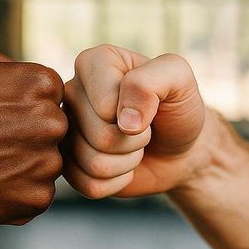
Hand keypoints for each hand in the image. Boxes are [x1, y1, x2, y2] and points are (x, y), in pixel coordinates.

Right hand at [0, 42, 66, 224]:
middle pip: (53, 129)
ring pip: (46, 162)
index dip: (22, 104)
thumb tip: (29, 74)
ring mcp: (47, 164)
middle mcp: (53, 122)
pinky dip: (17, 191)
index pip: (51, 95)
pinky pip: (37, 193)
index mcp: (42, 83)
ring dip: (24, 164)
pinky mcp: (37, 200)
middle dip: (28, 134)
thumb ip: (11, 62)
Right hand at [62, 44, 205, 198]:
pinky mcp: (69, 164)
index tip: (150, 103)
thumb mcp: (179, 79)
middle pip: (100, 136)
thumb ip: (151, 81)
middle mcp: (71, 93)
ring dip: (128, 162)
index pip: (105, 103)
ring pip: (94, 164)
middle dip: (135, 140)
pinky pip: (89, 186)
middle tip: (144, 128)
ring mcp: (66, 131)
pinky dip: (118, 182)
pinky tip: (123, 165)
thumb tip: (123, 121)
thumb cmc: (177, 107)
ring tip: (135, 145)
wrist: (181, 146)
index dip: (137, 112)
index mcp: (92, 62)